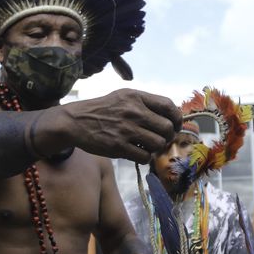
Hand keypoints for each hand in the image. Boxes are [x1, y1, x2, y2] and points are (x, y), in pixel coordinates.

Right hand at [61, 89, 181, 162]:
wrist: (76, 121)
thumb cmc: (103, 110)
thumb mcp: (123, 97)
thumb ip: (145, 103)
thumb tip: (170, 116)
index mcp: (136, 97)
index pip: (168, 106)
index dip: (177, 118)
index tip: (175, 125)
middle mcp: (133, 112)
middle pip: (167, 128)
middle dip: (168, 136)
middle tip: (161, 139)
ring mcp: (126, 130)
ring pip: (158, 144)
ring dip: (156, 148)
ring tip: (147, 146)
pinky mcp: (118, 147)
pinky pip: (144, 156)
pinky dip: (144, 157)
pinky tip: (137, 152)